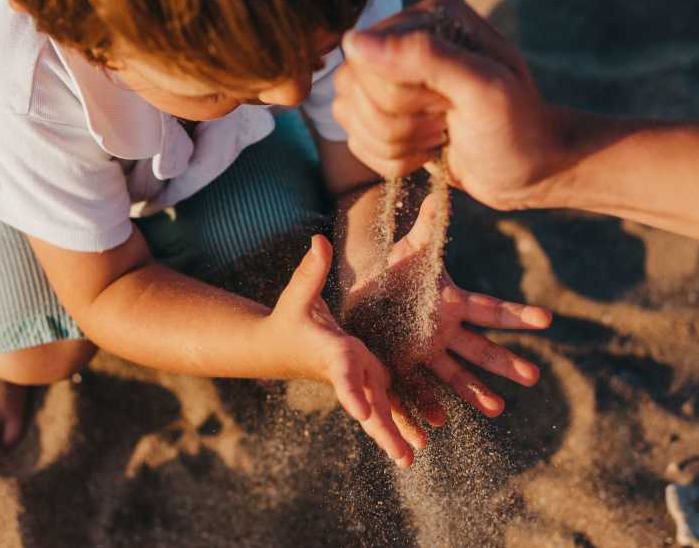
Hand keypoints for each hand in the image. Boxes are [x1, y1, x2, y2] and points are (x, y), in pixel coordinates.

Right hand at [263, 234, 424, 467]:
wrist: (277, 347)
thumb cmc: (289, 317)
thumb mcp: (299, 293)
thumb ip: (311, 270)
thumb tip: (318, 240)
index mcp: (332, 352)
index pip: (343, 373)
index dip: (352, 391)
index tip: (362, 412)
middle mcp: (347, 371)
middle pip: (367, 404)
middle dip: (384, 429)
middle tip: (403, 457)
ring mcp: (357, 378)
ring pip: (379, 410)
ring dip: (395, 433)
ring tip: (412, 457)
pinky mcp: (366, 379)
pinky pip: (384, 405)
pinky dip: (399, 423)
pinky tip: (420, 441)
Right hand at [333, 0, 569, 210]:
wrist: (531, 170)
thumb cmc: (517, 128)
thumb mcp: (483, 89)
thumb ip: (425, 56)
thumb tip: (355, 42)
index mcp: (429, 17)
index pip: (366, 57)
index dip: (400, 95)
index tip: (447, 104)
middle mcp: (404, 39)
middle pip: (352, 87)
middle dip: (398, 122)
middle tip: (445, 122)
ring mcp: (390, 77)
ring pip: (348, 114)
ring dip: (395, 143)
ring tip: (439, 136)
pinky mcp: (385, 114)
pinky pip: (355, 140)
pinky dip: (391, 159)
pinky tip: (428, 151)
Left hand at [344, 196, 551, 421]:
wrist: (361, 296)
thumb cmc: (392, 271)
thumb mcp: (410, 251)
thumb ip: (429, 227)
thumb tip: (442, 191)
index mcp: (452, 305)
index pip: (491, 310)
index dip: (518, 315)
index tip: (547, 320)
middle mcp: (445, 333)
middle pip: (481, 349)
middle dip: (505, 363)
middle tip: (533, 376)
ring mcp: (425, 353)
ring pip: (454, 375)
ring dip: (475, 392)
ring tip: (497, 409)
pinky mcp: (401, 367)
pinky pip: (417, 390)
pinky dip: (426, 406)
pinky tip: (437, 422)